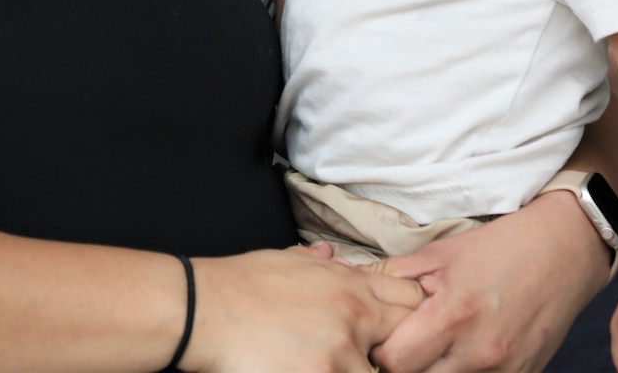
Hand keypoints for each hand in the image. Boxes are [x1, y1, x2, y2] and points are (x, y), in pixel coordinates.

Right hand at [181, 243, 423, 372]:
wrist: (205, 309)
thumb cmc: (240, 284)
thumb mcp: (285, 259)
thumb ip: (318, 263)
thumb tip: (330, 255)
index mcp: (349, 284)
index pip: (411, 300)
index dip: (410, 317)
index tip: (394, 330)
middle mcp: (354, 316)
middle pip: (406, 341)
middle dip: (391, 352)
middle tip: (360, 352)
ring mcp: (341, 351)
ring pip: (370, 372)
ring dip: (351, 368)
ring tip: (314, 358)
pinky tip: (297, 365)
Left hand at [372, 192, 604, 371]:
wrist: (563, 251)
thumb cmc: (497, 249)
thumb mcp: (437, 255)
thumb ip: (392, 279)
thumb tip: (350, 285)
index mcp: (453, 316)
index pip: (395, 362)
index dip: (378, 352)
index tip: (377, 338)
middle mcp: (480, 352)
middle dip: (401, 367)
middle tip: (400, 345)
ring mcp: (506, 371)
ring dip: (431, 372)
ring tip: (427, 350)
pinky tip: (455, 357)